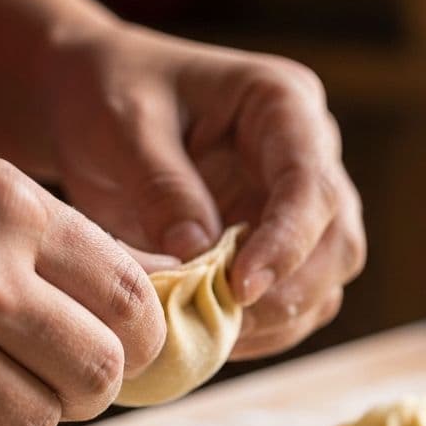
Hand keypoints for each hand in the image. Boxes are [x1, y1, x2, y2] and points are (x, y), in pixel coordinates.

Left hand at [46, 23, 365, 358]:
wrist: (88, 100)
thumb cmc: (107, 92)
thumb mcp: (124, 127)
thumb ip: (163, 189)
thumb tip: (200, 260)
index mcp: (283, 102)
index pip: (312, 184)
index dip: (287, 244)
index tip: (242, 288)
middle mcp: (307, 153)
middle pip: (337, 240)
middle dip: (287, 292)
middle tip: (219, 323)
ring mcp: (295, 203)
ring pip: (325, 281)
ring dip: (275, 320)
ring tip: (207, 334)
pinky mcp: (274, 243)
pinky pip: (291, 300)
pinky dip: (258, 329)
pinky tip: (208, 333)